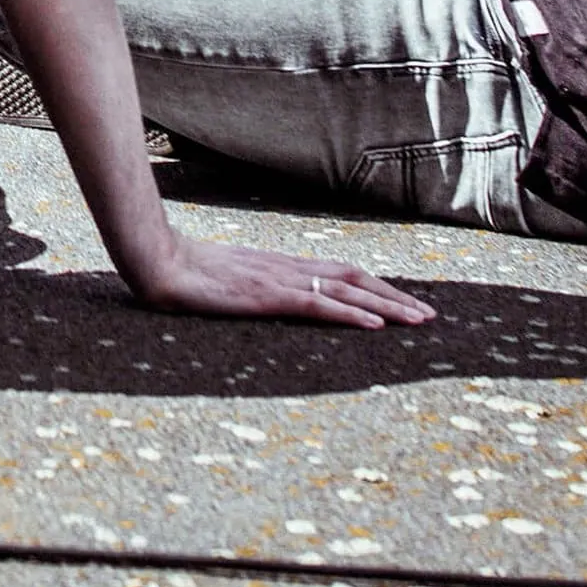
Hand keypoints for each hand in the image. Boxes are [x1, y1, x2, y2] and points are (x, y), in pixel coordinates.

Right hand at [121, 237, 431, 328]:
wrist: (156, 260)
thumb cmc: (183, 270)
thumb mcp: (227, 279)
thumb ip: (251, 284)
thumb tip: (263, 295)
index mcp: (280, 265)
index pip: (340, 271)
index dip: (376, 285)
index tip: (403, 300)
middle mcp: (288, 268)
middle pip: (355, 277)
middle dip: (395, 296)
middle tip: (429, 316)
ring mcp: (279, 280)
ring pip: (347, 290)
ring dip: (387, 305)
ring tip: (418, 321)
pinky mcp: (267, 296)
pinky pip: (319, 305)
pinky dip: (351, 315)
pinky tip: (375, 326)